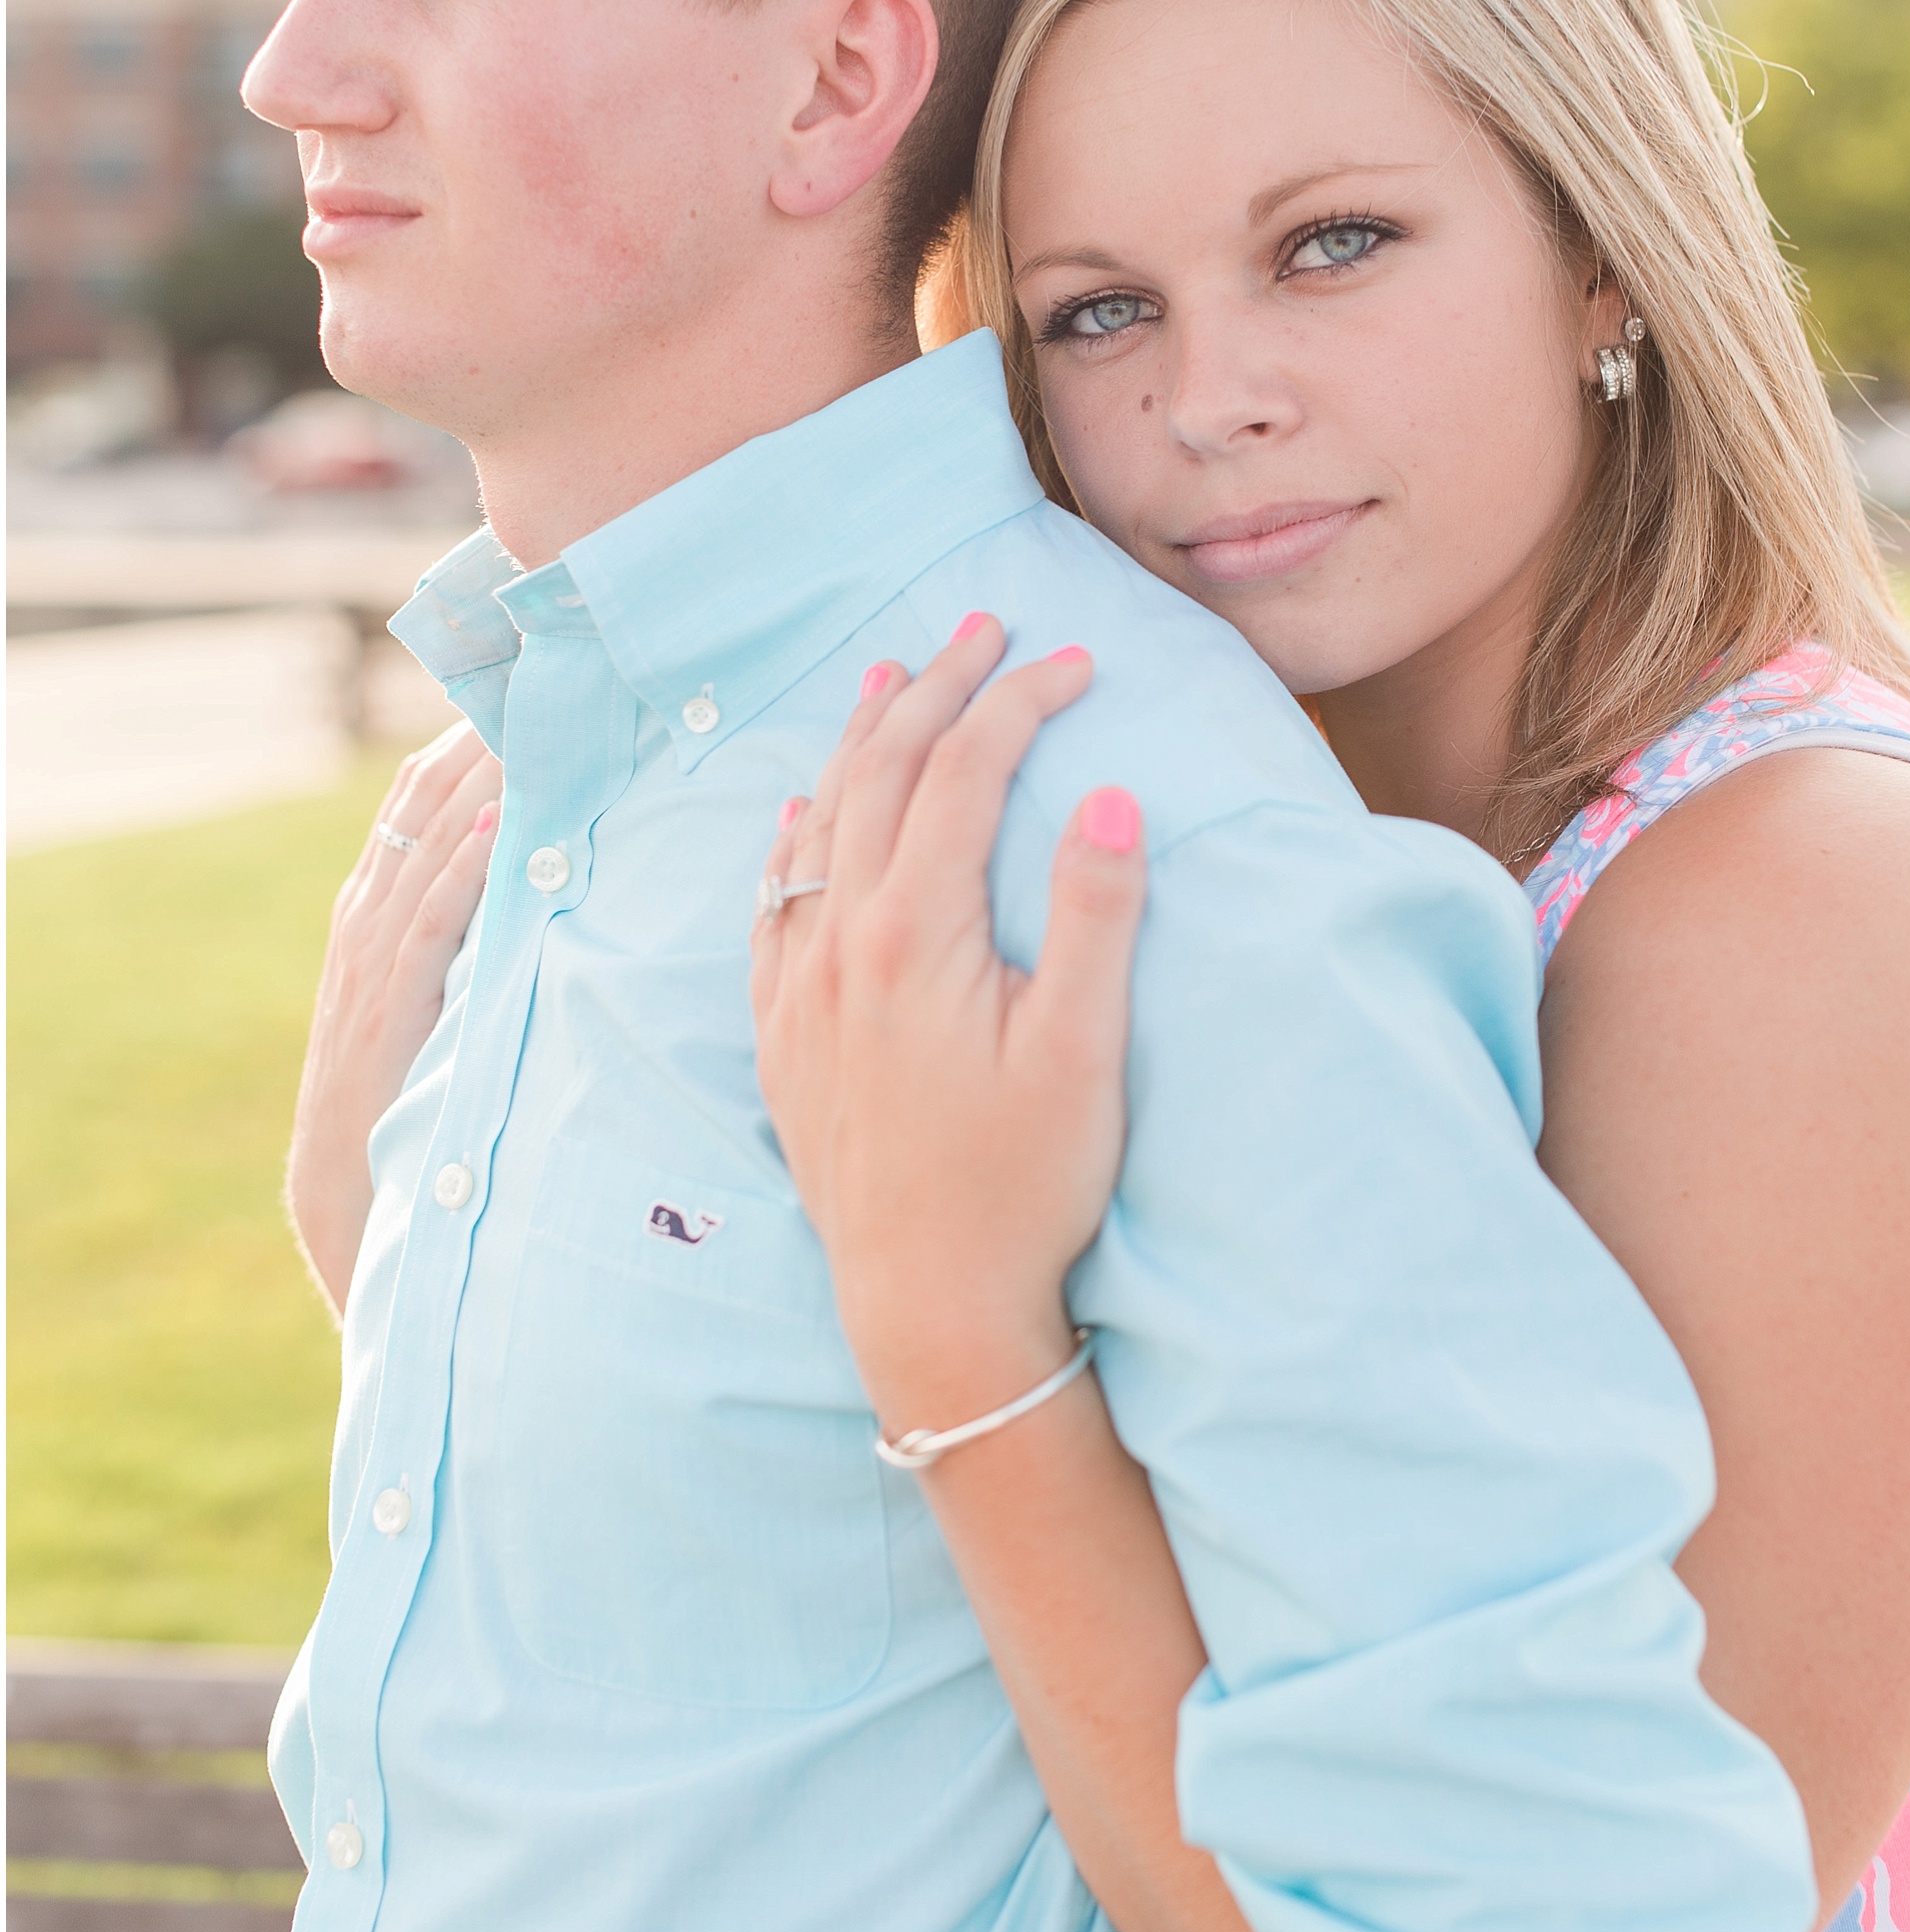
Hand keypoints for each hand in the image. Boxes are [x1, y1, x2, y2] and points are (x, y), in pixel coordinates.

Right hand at [287, 723, 501, 1314]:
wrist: (346, 1193)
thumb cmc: (403, 1094)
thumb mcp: (432, 996)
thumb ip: (467, 935)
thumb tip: (534, 873)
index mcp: (375, 908)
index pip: (418, 795)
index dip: (464, 736)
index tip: (519, 679)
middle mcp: (367, 920)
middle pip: (421, 801)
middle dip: (475, 734)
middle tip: (535, 668)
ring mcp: (372, 962)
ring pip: (426, 847)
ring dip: (476, 782)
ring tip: (525, 716)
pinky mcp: (391, 1010)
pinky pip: (426, 926)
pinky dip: (459, 873)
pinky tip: (495, 828)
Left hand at [750, 615, 1146, 1437]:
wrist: (930, 1305)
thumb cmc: (1023, 1186)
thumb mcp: (1086, 1054)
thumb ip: (1098, 918)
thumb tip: (1114, 797)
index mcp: (918, 933)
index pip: (968, 774)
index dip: (1021, 702)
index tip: (1076, 660)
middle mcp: (843, 943)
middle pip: (885, 775)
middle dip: (938, 689)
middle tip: (983, 626)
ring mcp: (803, 987)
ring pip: (820, 824)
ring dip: (860, 741)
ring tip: (888, 676)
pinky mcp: (784, 1035)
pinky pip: (773, 901)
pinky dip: (793, 835)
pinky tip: (800, 810)